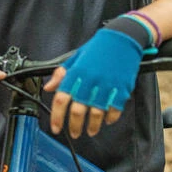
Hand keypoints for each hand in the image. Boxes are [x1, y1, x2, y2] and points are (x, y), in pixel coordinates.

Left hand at [46, 15, 155, 137]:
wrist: (123, 38)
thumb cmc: (99, 47)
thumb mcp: (76, 57)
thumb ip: (61, 74)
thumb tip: (49, 88)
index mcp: (76, 73)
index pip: (61, 99)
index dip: (57, 117)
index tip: (56, 127)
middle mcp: (90, 81)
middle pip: (78, 111)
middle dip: (75, 127)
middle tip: (74, 133)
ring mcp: (107, 86)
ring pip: (96, 114)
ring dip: (92, 126)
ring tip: (91, 131)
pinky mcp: (122, 88)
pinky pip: (114, 109)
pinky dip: (110, 118)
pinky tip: (107, 120)